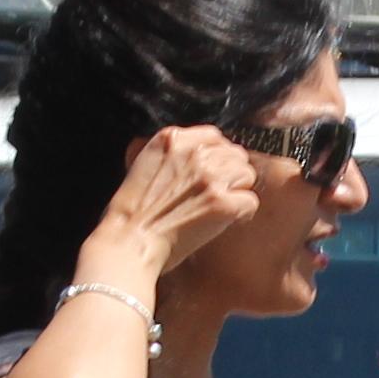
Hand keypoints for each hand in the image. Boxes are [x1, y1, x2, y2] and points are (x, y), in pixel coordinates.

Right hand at [86, 123, 263, 289]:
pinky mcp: (222, 203)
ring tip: (221, 207)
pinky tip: (226, 222)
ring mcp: (210, 177)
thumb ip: (172, 155)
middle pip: (234, 155)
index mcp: (171, 139)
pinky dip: (242, 214)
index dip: (218, 155)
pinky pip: (250, 202)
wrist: (129, 241)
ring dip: (237, 191)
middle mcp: (193, 153)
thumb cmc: (131, 213)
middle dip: (230, 174)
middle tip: (217, 194)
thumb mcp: (143, 165)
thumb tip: (199, 156)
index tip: (213, 172)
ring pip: (246, 175)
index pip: (214, 136)